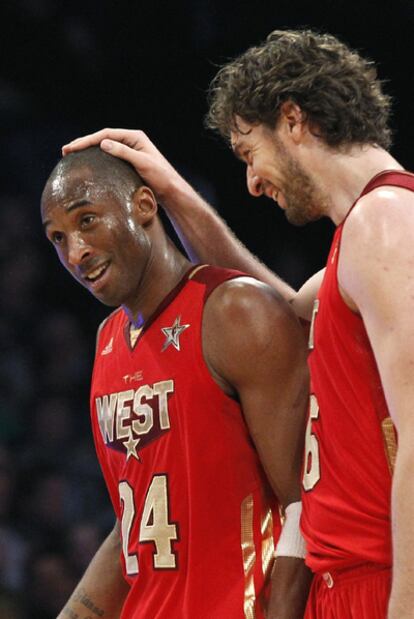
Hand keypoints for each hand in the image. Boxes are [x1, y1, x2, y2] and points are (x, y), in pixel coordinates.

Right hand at [62, 129, 182, 204]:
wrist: (171, 191)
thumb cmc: (161, 177)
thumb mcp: (143, 163)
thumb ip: (124, 153)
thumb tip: (103, 143)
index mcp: (135, 137)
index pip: (106, 134)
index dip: (88, 140)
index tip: (73, 147)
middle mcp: (131, 141)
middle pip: (102, 139)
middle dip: (83, 144)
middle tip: (65, 150)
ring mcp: (130, 151)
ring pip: (104, 148)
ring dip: (88, 150)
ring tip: (71, 155)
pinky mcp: (128, 162)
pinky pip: (108, 158)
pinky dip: (96, 159)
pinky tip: (87, 164)